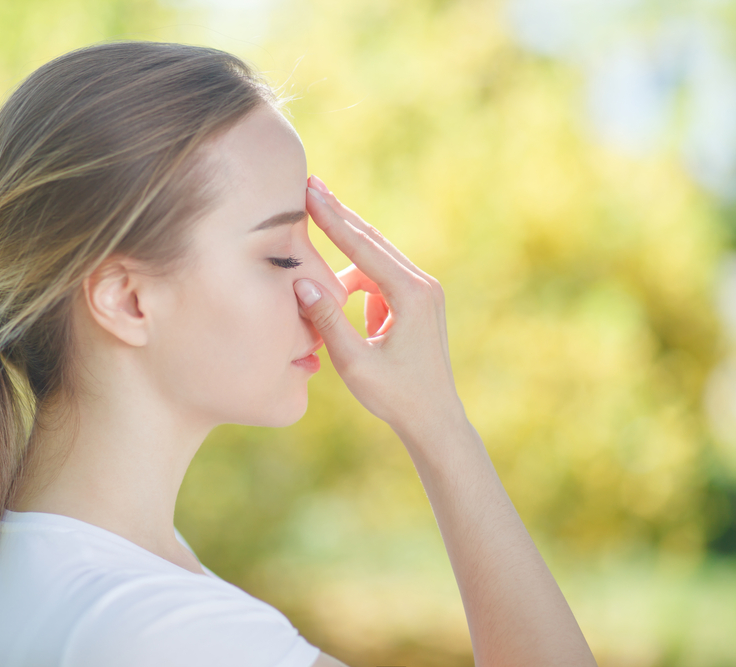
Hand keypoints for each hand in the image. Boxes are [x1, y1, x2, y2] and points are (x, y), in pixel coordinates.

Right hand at [296, 175, 464, 436]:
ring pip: (375, 261)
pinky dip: (358, 286)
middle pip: (372, 241)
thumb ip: (327, 320)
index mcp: (411, 296)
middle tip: (311, 185)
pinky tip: (343, 304)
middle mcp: (423, 286)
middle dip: (339, 215)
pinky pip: (380, 281)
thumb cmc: (394, 396)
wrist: (433, 419)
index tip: (310, 191)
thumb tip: (302, 282)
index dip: (332, 219)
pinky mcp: (419, 302)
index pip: (362, 248)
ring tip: (317, 251)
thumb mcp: (353, 362)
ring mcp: (424, 292)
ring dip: (346, 259)